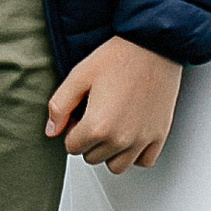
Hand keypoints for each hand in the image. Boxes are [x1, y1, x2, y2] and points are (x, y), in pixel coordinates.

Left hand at [44, 36, 181, 171]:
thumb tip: (52, 130)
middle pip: (92, 158)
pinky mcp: (158, 136)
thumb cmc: (119, 56)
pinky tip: (130, 134)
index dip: (72, 129)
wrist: (153, 45)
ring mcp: (141, 140)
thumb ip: (60, 106)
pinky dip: (135, 154)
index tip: (80, 113)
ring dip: (110, 152)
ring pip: (116, 166)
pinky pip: (143, 161)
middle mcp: (120, 139)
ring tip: (111, 127)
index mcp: (97, 126)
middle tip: (95, 114)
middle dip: (89, 140)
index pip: (72, 147)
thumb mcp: (79, 75)